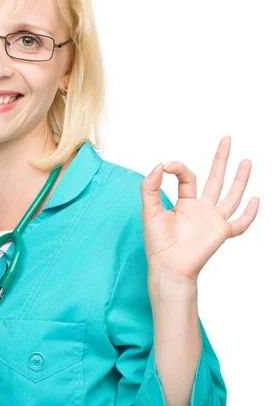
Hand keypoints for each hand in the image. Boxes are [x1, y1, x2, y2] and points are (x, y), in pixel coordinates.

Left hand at [140, 135, 259, 282]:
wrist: (167, 266)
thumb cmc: (157, 243)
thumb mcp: (149, 209)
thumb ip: (150, 187)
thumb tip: (159, 165)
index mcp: (184, 203)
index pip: (188, 177)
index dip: (177, 167)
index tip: (166, 166)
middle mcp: (201, 209)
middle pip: (215, 178)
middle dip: (221, 158)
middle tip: (227, 138)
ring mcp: (213, 220)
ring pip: (230, 195)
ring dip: (240, 178)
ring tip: (246, 161)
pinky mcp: (221, 232)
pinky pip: (239, 223)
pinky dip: (249, 214)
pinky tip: (255, 200)